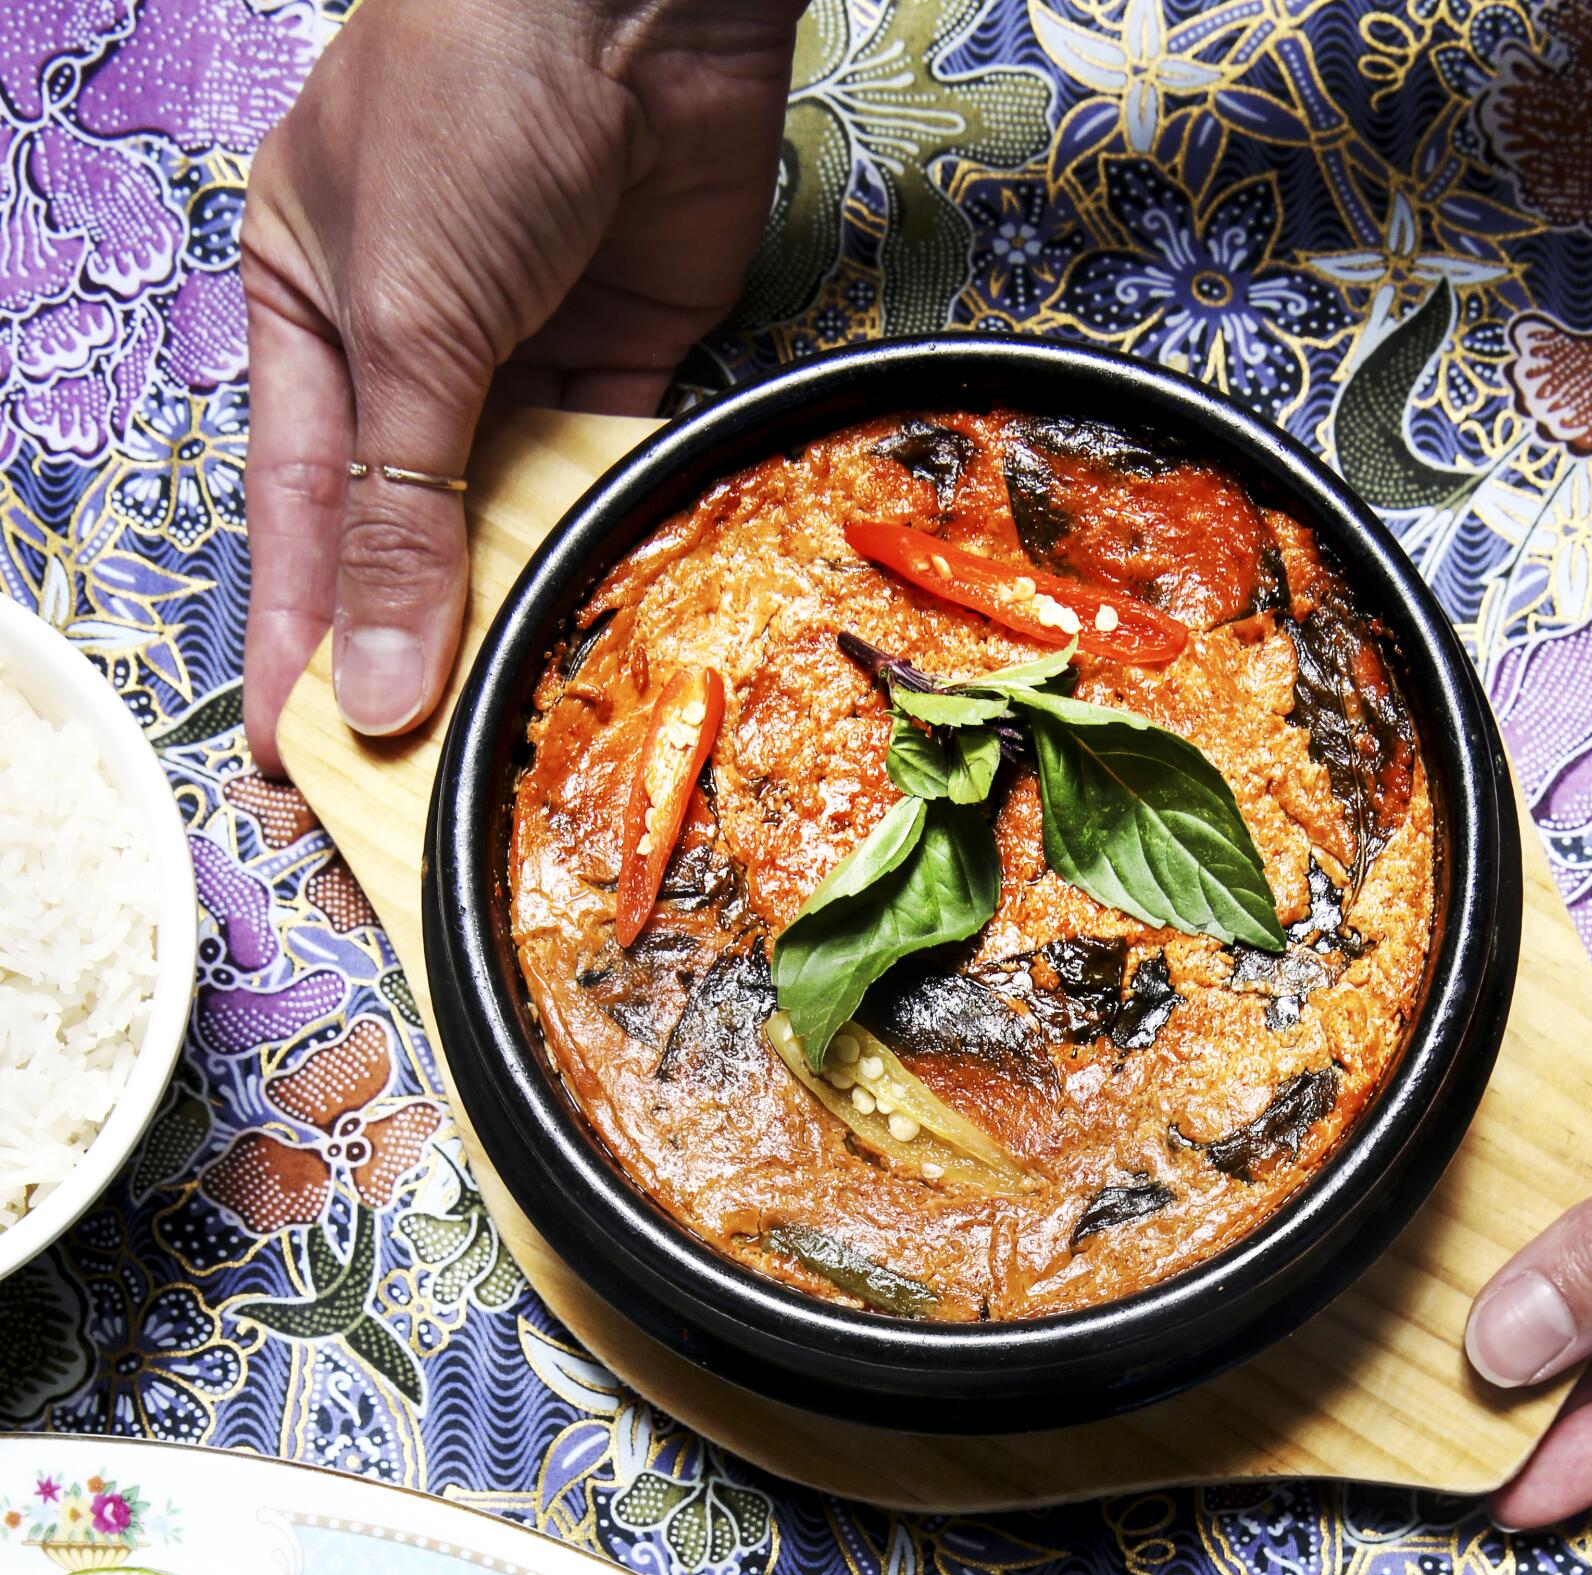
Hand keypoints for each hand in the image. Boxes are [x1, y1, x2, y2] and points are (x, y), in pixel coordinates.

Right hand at [241, 0, 799, 770]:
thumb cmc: (474, 95)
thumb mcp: (407, 320)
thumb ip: (400, 509)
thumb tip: (378, 678)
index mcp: (311, 317)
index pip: (298, 523)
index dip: (304, 653)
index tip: (304, 774)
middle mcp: (412, 344)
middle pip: (409, 541)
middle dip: (413, 668)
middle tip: (416, 803)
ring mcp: (525, 350)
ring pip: (516, 525)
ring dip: (516, 628)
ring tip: (512, 754)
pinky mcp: (633, 350)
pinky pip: (612, 481)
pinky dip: (610, 549)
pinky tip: (606, 645)